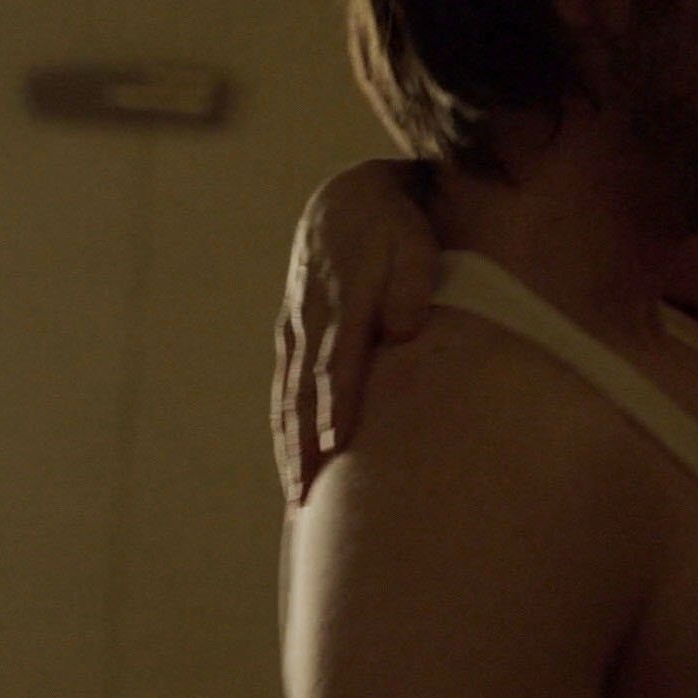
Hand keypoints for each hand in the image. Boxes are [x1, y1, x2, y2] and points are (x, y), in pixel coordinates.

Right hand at [270, 158, 437, 505]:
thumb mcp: (412, 243)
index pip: (337, 365)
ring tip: (297, 496)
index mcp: (342, 303)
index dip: (335, 408)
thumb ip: (410, 286)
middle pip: (303, 393)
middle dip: (303, 448)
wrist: (346, 198)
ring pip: (288, 396)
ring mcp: (296, 329)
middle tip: (306, 499)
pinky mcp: (292, 334)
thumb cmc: (394, 226)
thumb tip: (402, 334)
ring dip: (289, 446)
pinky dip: (285, 426)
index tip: (335, 449)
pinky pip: (284, 387)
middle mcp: (310, 321)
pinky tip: (292, 459)